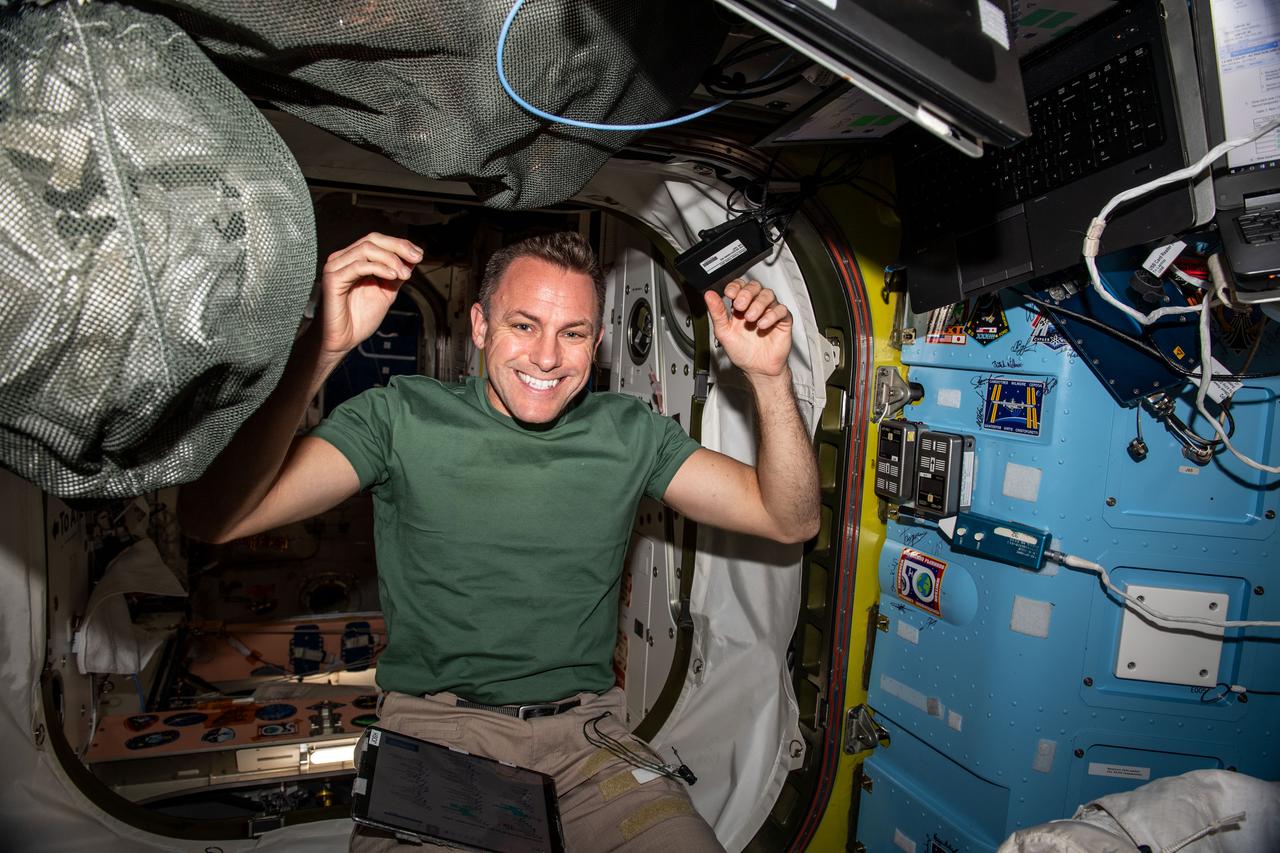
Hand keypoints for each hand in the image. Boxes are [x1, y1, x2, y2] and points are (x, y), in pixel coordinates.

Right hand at [317, 233, 422, 358]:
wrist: (342, 340)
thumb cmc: (358, 319)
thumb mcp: (385, 292)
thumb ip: (396, 274)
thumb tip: (412, 259)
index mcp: (354, 260)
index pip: (377, 241)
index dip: (400, 244)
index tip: (419, 254)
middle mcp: (342, 259)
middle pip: (372, 239)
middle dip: (398, 246)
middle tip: (416, 258)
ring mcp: (336, 267)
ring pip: (366, 249)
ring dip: (391, 259)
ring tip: (404, 273)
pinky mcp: (333, 279)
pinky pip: (358, 266)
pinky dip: (379, 268)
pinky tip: (392, 276)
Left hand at [703, 279, 792, 378]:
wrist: (758, 369)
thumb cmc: (742, 352)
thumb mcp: (724, 332)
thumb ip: (717, 313)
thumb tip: (709, 295)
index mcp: (740, 307)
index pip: (739, 286)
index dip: (735, 286)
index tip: (730, 293)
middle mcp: (755, 307)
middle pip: (754, 286)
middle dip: (746, 293)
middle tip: (740, 306)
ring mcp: (769, 312)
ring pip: (768, 295)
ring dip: (758, 304)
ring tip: (751, 318)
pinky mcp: (782, 321)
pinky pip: (781, 310)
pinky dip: (772, 315)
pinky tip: (762, 325)